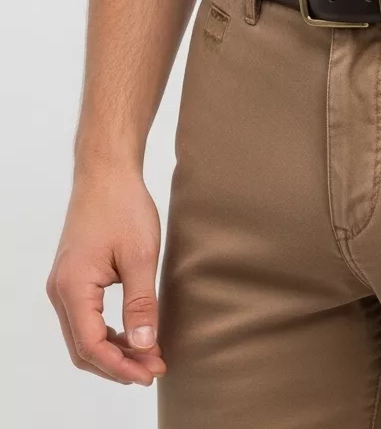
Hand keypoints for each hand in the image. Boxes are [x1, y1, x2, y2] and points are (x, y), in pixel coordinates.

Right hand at [46, 170, 165, 385]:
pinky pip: (85, 317)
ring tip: (148, 355)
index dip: (121, 365)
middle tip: (153, 370)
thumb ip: (141, 303)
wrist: (107, 174)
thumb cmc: (124, 207)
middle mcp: (60, 291)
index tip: (151, 372)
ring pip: (83, 334)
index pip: (91, 346)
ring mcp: (64, 284)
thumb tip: (145, 345)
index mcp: (72, 288)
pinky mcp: (74, 277)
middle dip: (117, 364)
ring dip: (113, 349)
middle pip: (83, 347)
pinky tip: (134, 333)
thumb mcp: (140, 256)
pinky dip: (108, 331)